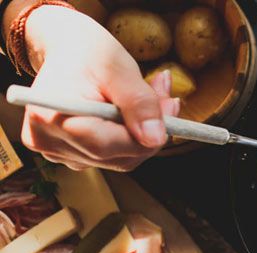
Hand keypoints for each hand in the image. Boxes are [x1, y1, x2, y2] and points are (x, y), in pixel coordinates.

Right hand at [20, 5, 176, 170]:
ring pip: (122, 159)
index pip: (106, 146)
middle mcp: (49, 142)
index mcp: (50, 118)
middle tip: (168, 97)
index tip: (171, 107)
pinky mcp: (72, 156)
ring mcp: (59, 153)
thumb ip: (139, 103)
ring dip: (145, 133)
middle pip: (118, 157)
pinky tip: (136, 112)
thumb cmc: (87, 52)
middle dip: (150, 131)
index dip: (145, 134)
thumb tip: (156, 139)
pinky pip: (115, 156)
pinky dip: (133, 136)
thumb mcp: (118, 67)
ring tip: (153, 96)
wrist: (67, 52)